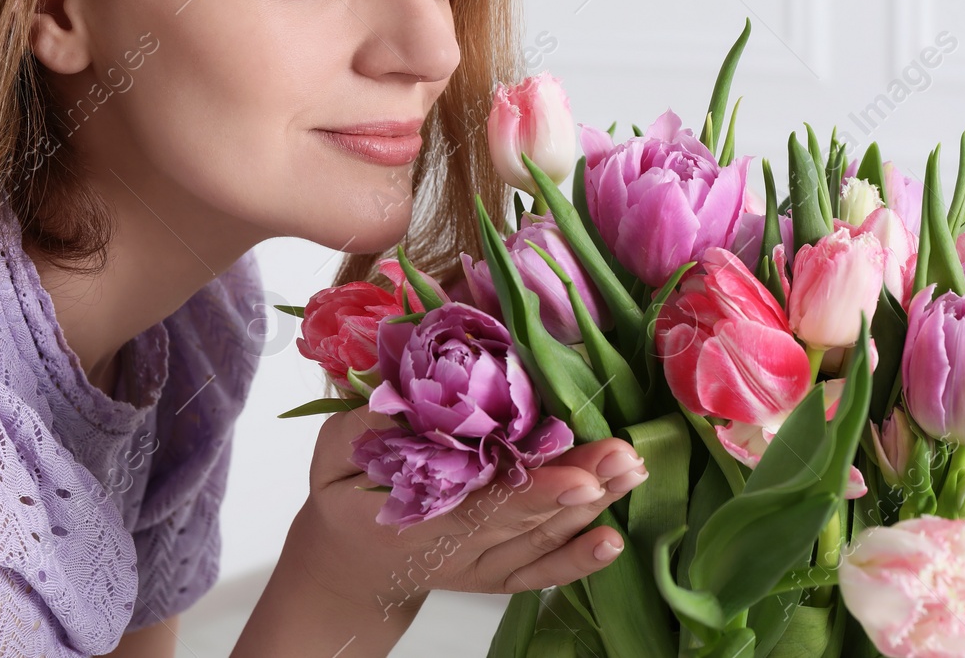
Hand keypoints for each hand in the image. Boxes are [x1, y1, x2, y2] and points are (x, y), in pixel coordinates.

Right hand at [291, 405, 648, 612]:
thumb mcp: (333, 454)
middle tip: (623, 456)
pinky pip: (540, 573)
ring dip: (590, 509)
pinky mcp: (496, 575)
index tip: (577, 473)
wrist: (349, 564)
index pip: (480, 506)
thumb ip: (366, 427)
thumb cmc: (343, 495)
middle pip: (524, 519)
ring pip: (540, 541)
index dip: (531, 493)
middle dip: (579, 487)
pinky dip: (577, 561)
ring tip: (631, 471)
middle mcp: (453, 550)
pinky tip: (613, 540)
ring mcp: (479, 566)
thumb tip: (413, 390)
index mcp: (411, 519)